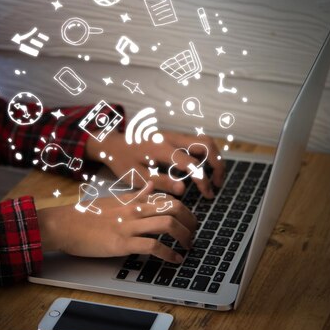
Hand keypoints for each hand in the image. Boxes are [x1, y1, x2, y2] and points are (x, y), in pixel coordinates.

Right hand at [38, 182, 195, 262]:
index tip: (189, 221)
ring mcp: (128, 226)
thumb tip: (152, 185)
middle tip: (193, 234)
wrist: (63, 224)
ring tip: (188, 247)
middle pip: (173, 208)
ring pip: (167, 224)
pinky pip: (152, 246)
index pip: (166, 198)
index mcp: (132, 200)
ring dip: (184, 237)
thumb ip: (134, 194)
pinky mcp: (121, 243)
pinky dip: (169, 254)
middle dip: (190, 222)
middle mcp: (133, 210)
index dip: (184, 210)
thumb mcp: (112, 200)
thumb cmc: (84, 215)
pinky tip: (174, 259)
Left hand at [85, 130, 224, 198]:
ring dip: (214, 157)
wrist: (112, 143)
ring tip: (214, 177)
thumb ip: (160, 182)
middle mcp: (171, 138)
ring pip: (204, 140)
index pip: (191, 164)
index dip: (203, 180)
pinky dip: (205, 154)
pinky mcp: (173, 136)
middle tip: (218, 184)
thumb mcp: (137, 176)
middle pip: (206, 144)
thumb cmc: (122, 161)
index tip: (208, 194)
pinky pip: (196, 141)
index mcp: (161, 149)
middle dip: (218, 164)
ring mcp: (173, 135)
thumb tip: (183, 190)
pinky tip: (201, 170)